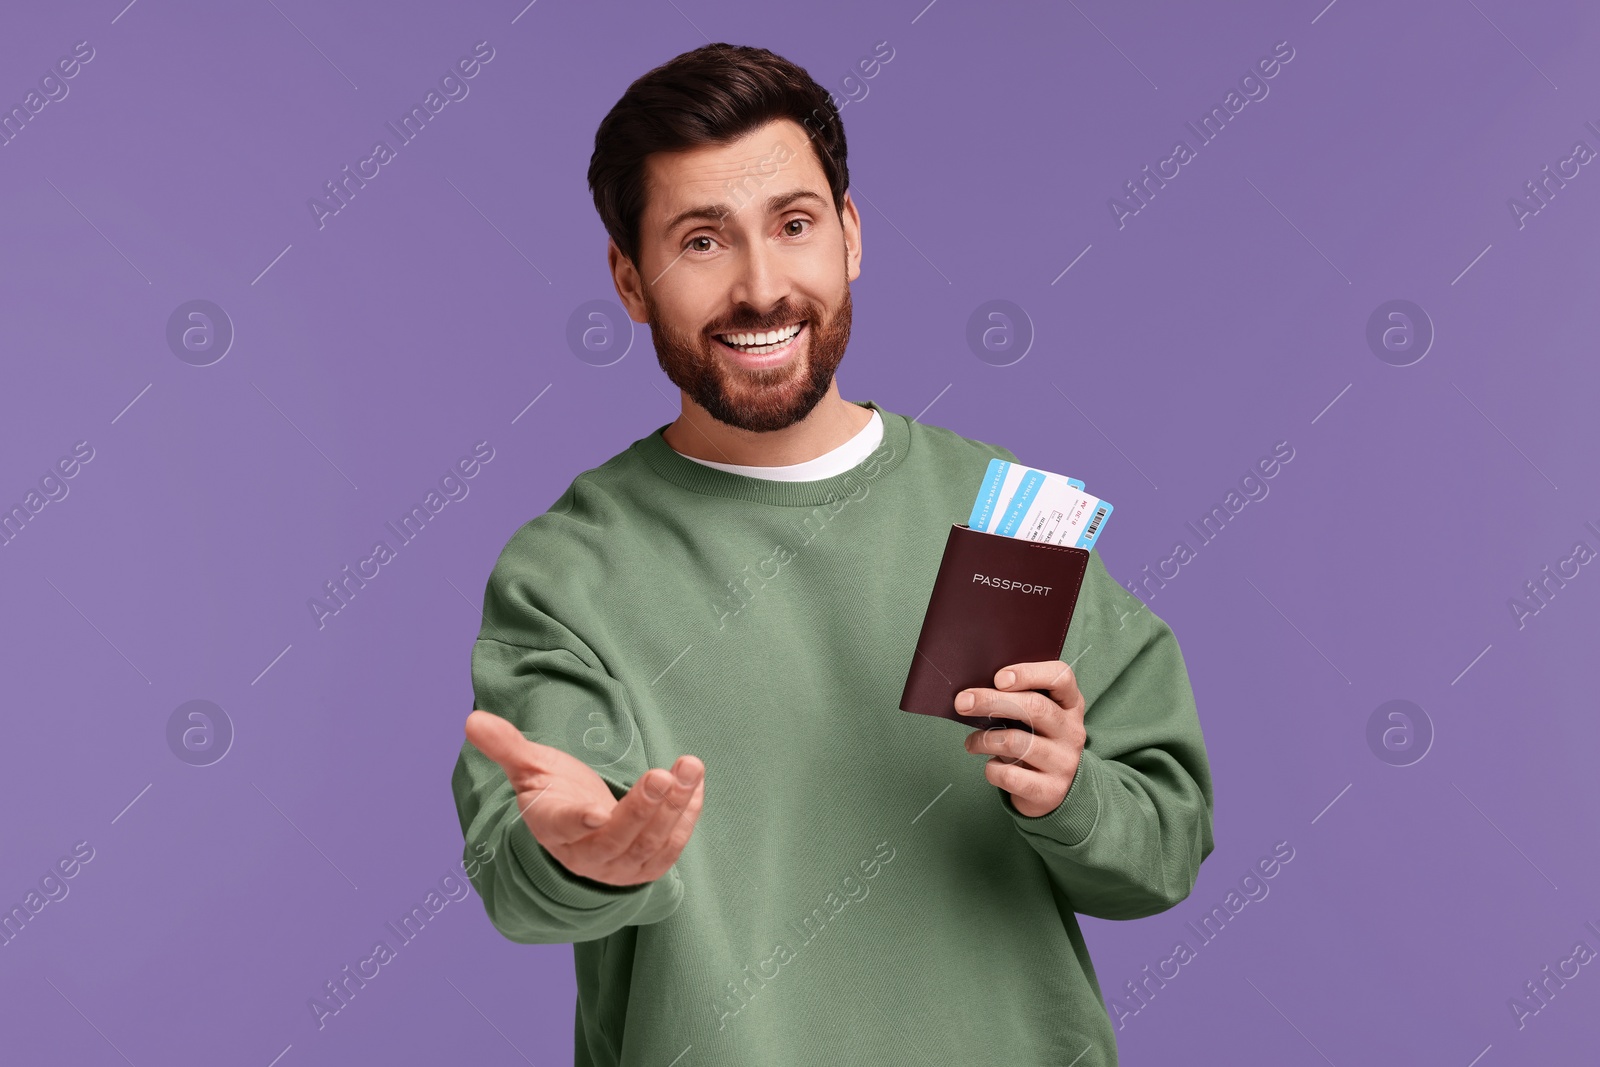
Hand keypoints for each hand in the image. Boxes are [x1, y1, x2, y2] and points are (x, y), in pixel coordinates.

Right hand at [463, 710, 705, 886]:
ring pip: (651, 841)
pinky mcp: (646, 868)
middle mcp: (586, 855)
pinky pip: (672, 845)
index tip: (595, 811)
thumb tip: (471, 720)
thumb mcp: (530, 770)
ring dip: (675, 805)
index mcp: (554, 829)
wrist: (576, 837)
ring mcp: (619, 866)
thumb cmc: (553, 794)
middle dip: (643, 807)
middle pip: (618, 836)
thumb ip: (506, 747)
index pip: (566, 827)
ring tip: (690, 766)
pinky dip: (687, 815)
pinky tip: (695, 782)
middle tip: (664, 775)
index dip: (579, 821)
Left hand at [954, 660, 1085, 817]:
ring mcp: (1063, 762)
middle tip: (962, 703)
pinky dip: (992, 769)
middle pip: (1034, 707)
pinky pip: (1010, 775)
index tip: (998, 678)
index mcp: (1070, 704)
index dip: (1029, 673)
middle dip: (991, 701)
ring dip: (984, 739)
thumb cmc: (1036, 741)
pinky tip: (991, 765)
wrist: (1055, 791)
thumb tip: (974, 692)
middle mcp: (1072, 731)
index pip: (1060, 677)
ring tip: (972, 742)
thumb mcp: (1035, 717)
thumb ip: (1016, 699)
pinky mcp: (1050, 791)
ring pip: (1016, 742)